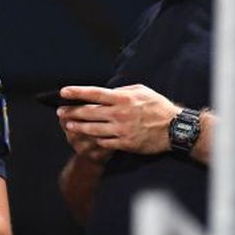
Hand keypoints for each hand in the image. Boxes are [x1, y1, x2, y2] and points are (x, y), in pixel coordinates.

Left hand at [56, 84, 179, 156]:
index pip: (93, 93)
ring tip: (68, 125)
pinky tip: (88, 137)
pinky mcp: (125, 143)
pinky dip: (95, 139)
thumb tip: (106, 91)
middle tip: (60, 112)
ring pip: (92, 129)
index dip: (76, 92)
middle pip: (88, 113)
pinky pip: (104, 142)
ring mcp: (121, 130)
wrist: (174, 128)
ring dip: (78, 127)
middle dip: (71, 112)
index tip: (63, 92)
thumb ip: (122, 91)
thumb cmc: (157, 106)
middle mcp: (119, 113)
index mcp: (122, 98)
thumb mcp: (141, 91)